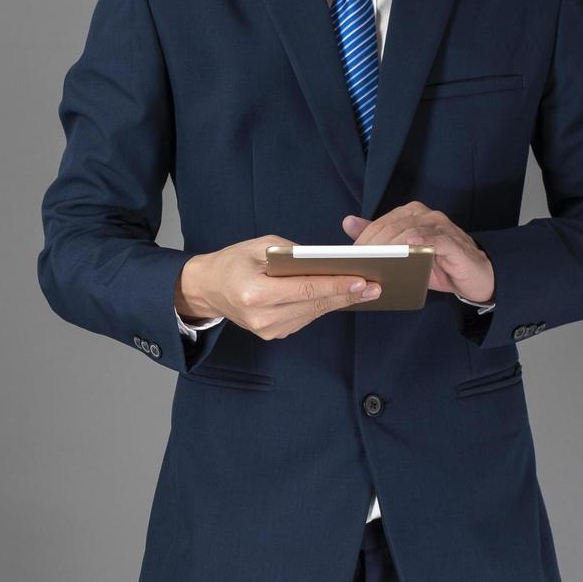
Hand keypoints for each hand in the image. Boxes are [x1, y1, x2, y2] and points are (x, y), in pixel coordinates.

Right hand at [175, 235, 380, 339]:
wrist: (208, 289)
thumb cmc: (232, 262)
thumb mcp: (259, 246)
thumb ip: (292, 253)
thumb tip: (326, 261)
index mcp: (255, 293)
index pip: (304, 289)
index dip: (335, 285)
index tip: (361, 280)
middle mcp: (262, 317)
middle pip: (314, 305)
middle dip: (346, 294)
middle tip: (374, 286)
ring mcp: (267, 330)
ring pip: (313, 314)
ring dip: (338, 301)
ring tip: (364, 289)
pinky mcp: (273, 335)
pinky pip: (305, 318)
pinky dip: (322, 306)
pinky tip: (339, 296)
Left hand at [342, 201, 494, 301]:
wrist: (477, 277)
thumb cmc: (439, 265)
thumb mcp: (405, 253)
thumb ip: (378, 237)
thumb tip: (348, 222)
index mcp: (411, 214)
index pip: (380, 223)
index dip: (364, 240)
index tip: (351, 257)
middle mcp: (426, 215)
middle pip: (391, 226)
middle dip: (373, 246)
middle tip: (360, 263)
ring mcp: (441, 226)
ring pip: (408, 232)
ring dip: (390, 248)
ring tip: (377, 262)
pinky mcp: (453, 242)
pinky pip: (433, 240)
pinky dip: (419, 244)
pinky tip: (408, 249)